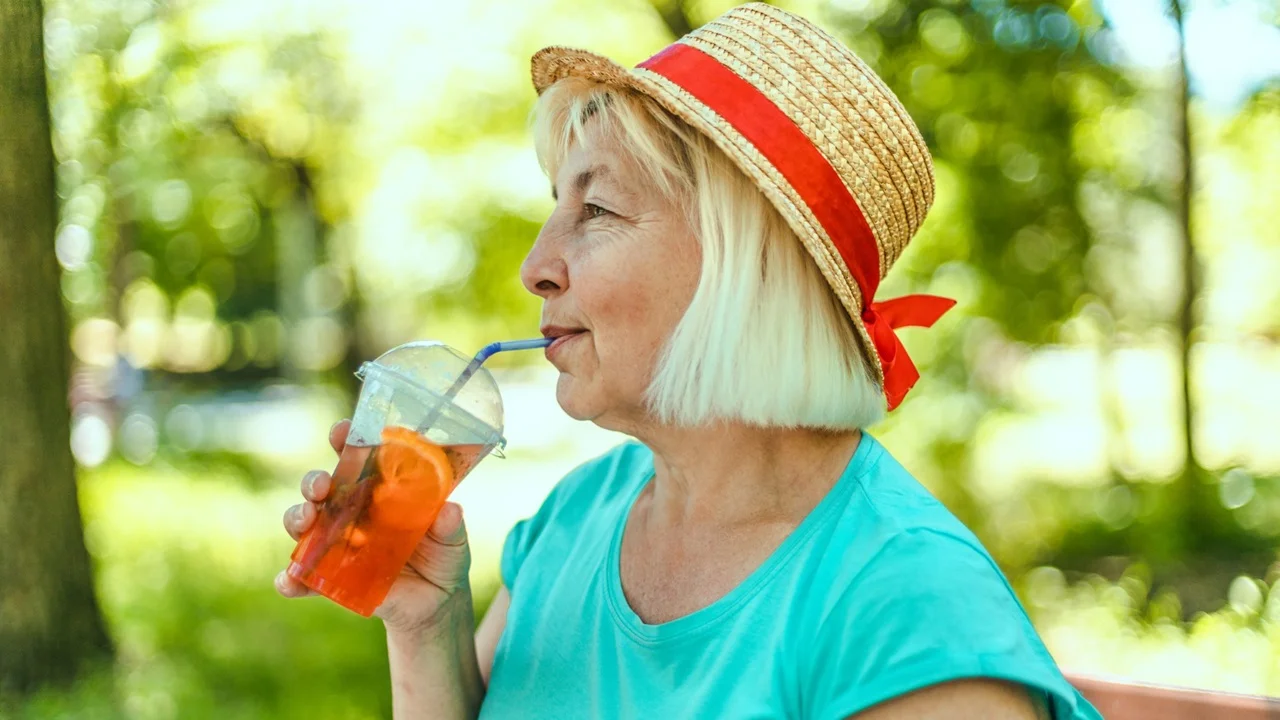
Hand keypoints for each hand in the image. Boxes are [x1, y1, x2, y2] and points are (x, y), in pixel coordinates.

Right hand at [276, 420, 473, 634]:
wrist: (436, 602)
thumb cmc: (443, 556)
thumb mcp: (452, 539)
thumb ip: (450, 525)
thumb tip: (450, 510)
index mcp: (379, 490)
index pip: (357, 457)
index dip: (345, 440)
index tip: (342, 431)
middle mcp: (351, 511)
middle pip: (322, 487)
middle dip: (314, 481)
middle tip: (322, 486)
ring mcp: (337, 543)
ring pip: (304, 524)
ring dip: (297, 518)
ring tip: (306, 521)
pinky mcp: (330, 578)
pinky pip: (302, 577)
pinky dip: (291, 579)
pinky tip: (290, 582)